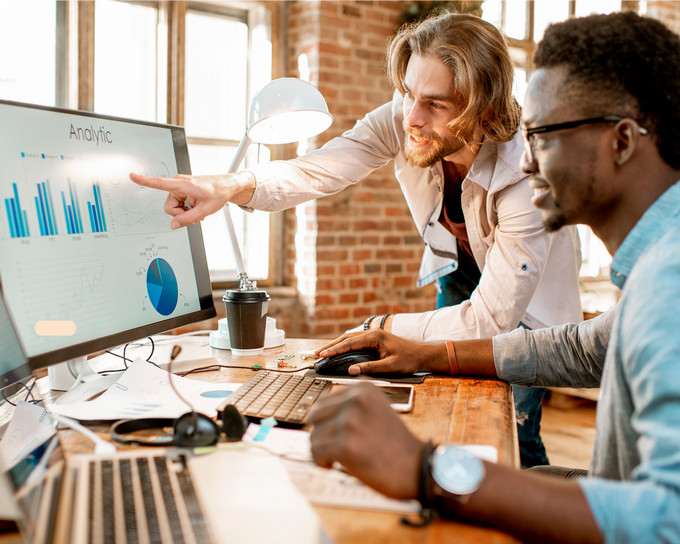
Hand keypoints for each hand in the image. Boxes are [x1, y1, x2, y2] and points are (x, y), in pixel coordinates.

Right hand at [129, 171, 255, 228]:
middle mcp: (178, 183)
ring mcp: (180, 186)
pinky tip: (196, 208)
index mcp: (182, 184)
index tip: (132, 175)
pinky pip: (178, 204)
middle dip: (180, 214)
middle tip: (195, 215)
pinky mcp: (182, 190)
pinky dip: (186, 209)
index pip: (160, 183)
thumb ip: (187, 219)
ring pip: (173, 207)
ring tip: (197, 210)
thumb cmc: (218, 193)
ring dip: (185, 212)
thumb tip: (173, 225)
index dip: (144, 181)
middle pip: (169, 207)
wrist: (227, 186)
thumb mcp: (204, 211)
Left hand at [309, 382, 423, 498]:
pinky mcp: (345, 444)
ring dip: (323, 451)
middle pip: (315, 416)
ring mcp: (349, 421)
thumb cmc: (395, 444)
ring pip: (314, 436)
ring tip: (338, 458)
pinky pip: (316, 452)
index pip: (324, 401)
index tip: (335, 434)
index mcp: (363, 389)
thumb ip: (350, 407)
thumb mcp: (375, 411)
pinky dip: (321, 462)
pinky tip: (334, 465)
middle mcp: (355, 400)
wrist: (416, 467)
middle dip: (322, 434)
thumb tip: (318, 415)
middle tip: (334, 447)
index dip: (326, 422)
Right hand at [314, 329, 446, 374]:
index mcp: (375, 336)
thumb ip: (370, 368)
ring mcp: (373, 336)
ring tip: (323, 352)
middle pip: (346, 338)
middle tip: (317, 354)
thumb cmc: (409, 360)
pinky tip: (337, 351)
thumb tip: (351, 370)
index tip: (323, 354)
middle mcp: (373, 333)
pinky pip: (355, 342)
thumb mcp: (390, 366)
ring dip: (336, 345)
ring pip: (350, 339)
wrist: (423, 355)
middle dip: (331, 346)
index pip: (350, 343)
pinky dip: (344, 346)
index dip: (334, 349)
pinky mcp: (374, 340)